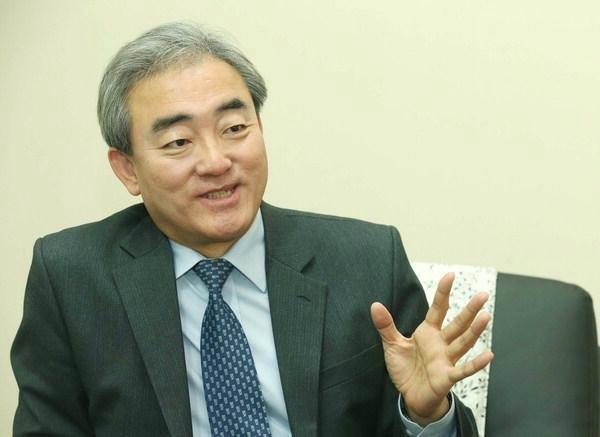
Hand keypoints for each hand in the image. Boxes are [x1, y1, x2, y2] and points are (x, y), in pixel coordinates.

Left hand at [370, 272, 493, 425]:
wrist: (410, 396)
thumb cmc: (405, 369)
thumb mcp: (392, 345)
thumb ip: (386, 326)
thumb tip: (375, 305)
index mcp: (428, 332)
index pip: (438, 309)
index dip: (443, 293)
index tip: (450, 275)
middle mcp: (441, 343)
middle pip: (458, 323)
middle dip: (470, 309)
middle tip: (483, 294)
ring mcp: (446, 359)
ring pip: (463, 342)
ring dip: (475, 330)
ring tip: (486, 316)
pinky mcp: (447, 377)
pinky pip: (463, 370)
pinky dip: (476, 364)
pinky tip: (489, 355)